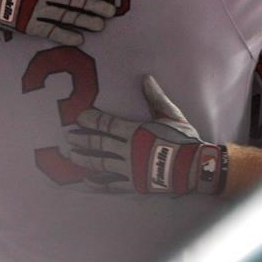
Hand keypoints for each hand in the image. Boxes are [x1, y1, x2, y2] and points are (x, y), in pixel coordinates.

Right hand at [0, 0, 115, 45]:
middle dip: (95, 6)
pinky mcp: (30, 25)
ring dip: (85, 21)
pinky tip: (80, 39)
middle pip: (74, 0)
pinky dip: (65, 36)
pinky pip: (51, 31)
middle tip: (112, 11)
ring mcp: (37, 10)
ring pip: (66, 16)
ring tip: (101, 25)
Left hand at [67, 75, 227, 194]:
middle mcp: (128, 151)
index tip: (78, 116)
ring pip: (100, 163)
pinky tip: (86, 180)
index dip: (91, 120)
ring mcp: (129, 169)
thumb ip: (156, 97)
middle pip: (98, 144)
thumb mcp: (171, 115)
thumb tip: (146, 78)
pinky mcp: (134, 184)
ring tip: (70, 155)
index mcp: (135, 132)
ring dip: (83, 158)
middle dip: (81, 139)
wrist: (195, 168)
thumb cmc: (184, 139)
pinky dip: (98, 182)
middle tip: (65, 136)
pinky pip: (111, 184)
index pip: (107, 125)